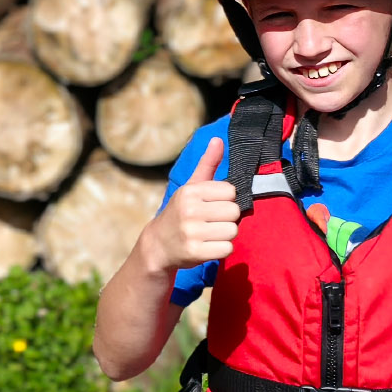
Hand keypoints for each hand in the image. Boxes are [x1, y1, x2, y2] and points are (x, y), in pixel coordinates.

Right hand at [144, 137, 239, 271]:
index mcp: (190, 191)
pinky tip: (207, 247)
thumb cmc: (180, 212)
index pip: (231, 192)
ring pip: (232, 231)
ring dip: (224, 235)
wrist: (158, 245)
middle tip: (210, 222)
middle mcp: (189, 210)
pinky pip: (227, 249)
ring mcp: (191, 232)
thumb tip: (218, 139)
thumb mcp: (190, 186)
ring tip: (209, 235)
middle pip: (234, 212)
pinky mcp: (195, 253)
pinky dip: (221, 249)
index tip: (211, 206)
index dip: (225, 200)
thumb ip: (207, 164)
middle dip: (226, 219)